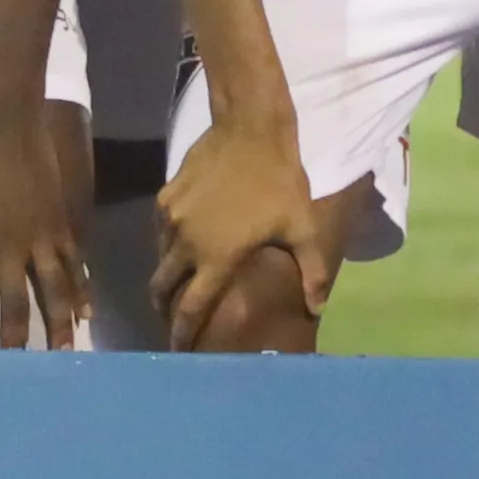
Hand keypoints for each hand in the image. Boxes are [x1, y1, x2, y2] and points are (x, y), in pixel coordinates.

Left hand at [0, 96, 91, 345]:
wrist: (3, 112)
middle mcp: (8, 243)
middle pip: (12, 300)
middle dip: (12, 335)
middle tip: (12, 366)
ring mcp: (40, 232)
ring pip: (52, 287)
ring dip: (57, 322)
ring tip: (63, 352)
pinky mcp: (61, 220)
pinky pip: (74, 261)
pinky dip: (81, 288)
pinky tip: (86, 311)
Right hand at [152, 113, 342, 343]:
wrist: (250, 128)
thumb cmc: (279, 181)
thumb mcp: (302, 227)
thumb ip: (311, 271)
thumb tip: (317, 309)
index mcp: (215, 259)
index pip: (190, 309)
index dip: (181, 333)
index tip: (177, 350)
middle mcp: (184, 244)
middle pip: (161, 288)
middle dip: (163, 308)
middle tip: (172, 316)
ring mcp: (170, 219)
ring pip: (160, 257)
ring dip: (168, 273)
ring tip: (182, 280)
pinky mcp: (165, 196)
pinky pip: (163, 229)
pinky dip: (171, 241)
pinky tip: (188, 238)